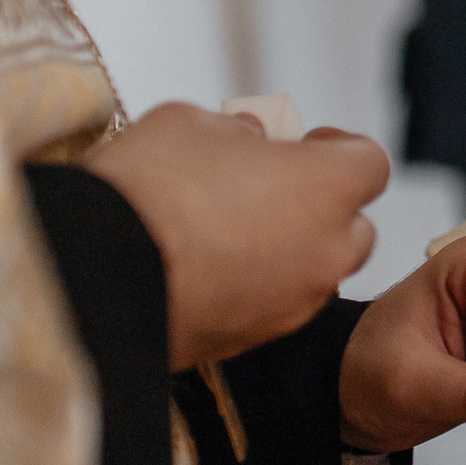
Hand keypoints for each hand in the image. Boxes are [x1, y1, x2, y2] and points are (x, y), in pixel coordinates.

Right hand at [83, 105, 391, 369]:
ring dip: (291, 250)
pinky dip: (257, 288)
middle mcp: (327, 251)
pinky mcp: (256, 340)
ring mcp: (296, 303)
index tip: (305, 143)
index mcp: (327, 187)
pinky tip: (207, 269)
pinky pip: (274, 306)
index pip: (369, 163)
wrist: (96, 277)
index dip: (337, 149)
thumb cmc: (148, 187)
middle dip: (322, 206)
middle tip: (270, 188)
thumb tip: (250, 139)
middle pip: (353, 227)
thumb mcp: (190, 124)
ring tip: (231, 230)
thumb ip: (236, 131)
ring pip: (317, 273)